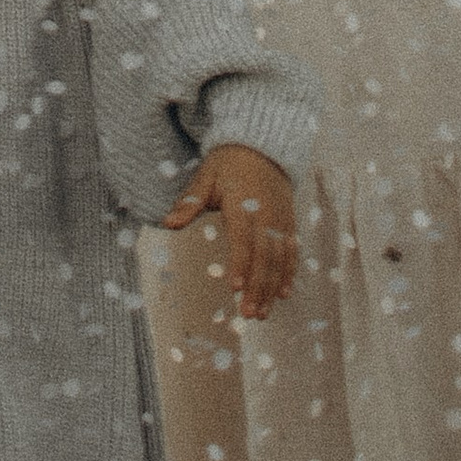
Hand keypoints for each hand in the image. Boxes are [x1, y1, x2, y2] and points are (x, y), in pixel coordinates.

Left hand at [163, 144, 298, 321]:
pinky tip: (283, 294)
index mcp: (242, 203)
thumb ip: (189, 202)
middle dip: (257, 286)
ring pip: (280, 258)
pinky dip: (289, 273)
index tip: (234, 287)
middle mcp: (266, 213)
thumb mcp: (205, 177)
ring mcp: (281, 218)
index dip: (240, 263)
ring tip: (262, 313)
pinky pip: (292, 250)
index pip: (242, 238)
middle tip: (249, 314)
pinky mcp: (290, 222)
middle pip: (264, 255)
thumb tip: (168, 224)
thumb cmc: (228, 163)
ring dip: (272, 286)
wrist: (261, 146)